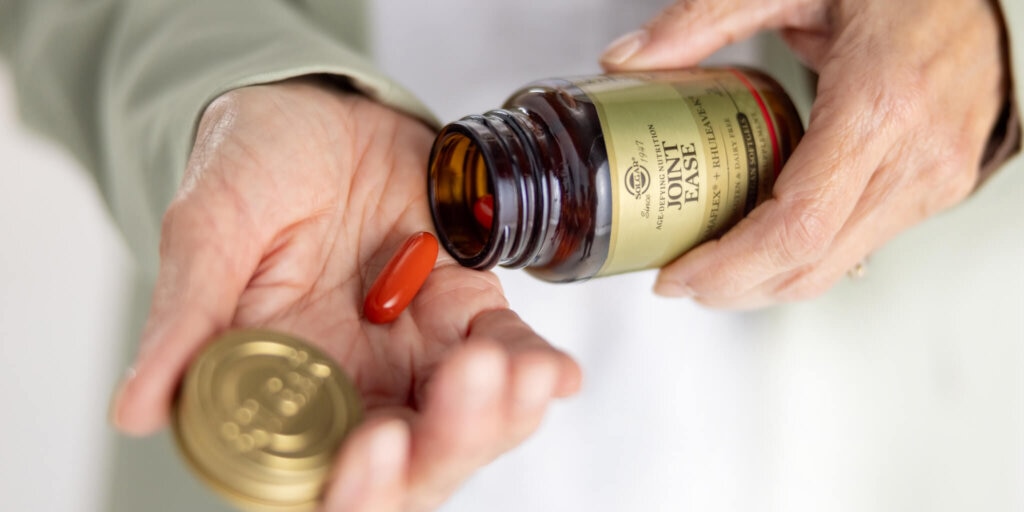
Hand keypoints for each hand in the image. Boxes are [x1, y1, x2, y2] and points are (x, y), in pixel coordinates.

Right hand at [108, 78, 581, 510]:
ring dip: (499, 412)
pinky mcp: (466, 312)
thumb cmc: (249, 167)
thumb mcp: (207, 231)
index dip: (355, 485)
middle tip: (469, 390)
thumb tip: (133, 410)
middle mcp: (353, 388)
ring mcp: (416, 356)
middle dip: (446, 446)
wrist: (314, 112)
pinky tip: (554, 371)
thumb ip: (185, 318)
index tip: (376, 447)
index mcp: (280, 389)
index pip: (318, 474)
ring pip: (467, 421)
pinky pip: (510, 354)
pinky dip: (534, 367)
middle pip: (409, 464)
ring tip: (520, 373)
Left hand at [601, 0, 1007, 307]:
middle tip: (680, 280)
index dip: (728, 265)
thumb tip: (629, 60)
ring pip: (835, 268)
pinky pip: (858, 245)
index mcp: (878, 107)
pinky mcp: (935, 189)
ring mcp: (932, 180)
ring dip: (765, 283)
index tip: (678, 273)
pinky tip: (761, 243)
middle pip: (810, 264)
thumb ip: (706, 19)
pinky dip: (802, 257)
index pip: (796, 226)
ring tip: (710, 270)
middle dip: (734, 288)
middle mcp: (915, 157)